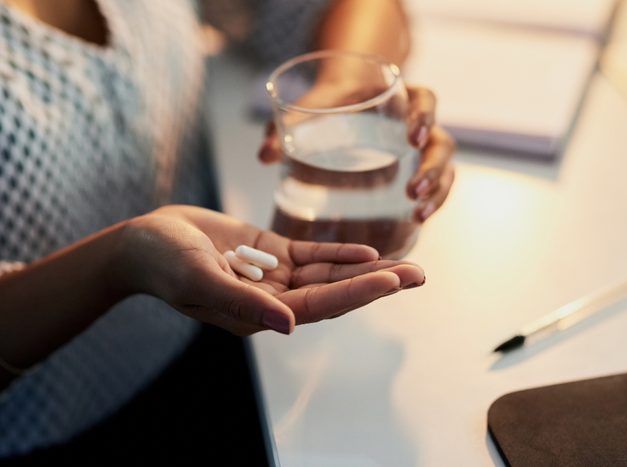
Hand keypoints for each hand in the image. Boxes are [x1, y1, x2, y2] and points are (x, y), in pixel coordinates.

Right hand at [118, 205, 424, 334]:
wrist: (145, 241)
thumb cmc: (164, 263)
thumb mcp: (200, 279)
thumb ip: (244, 303)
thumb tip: (289, 326)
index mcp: (260, 315)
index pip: (319, 305)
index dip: (356, 292)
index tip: (392, 279)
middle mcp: (275, 300)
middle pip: (336, 292)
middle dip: (378, 283)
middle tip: (419, 276)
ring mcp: (275, 276)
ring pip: (331, 273)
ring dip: (368, 268)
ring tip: (408, 265)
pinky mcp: (271, 252)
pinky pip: (312, 255)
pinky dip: (339, 253)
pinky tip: (368, 250)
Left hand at [258, 85, 455, 222]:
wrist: (344, 109)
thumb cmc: (331, 107)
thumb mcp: (311, 109)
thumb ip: (287, 127)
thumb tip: (264, 155)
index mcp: (400, 98)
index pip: (425, 100)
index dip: (424, 115)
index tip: (411, 136)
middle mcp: (420, 125)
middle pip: (442, 142)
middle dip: (433, 167)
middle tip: (413, 189)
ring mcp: (423, 153)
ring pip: (446, 171)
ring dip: (437, 192)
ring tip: (418, 212)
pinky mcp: (419, 175)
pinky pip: (438, 190)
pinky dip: (432, 205)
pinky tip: (417, 221)